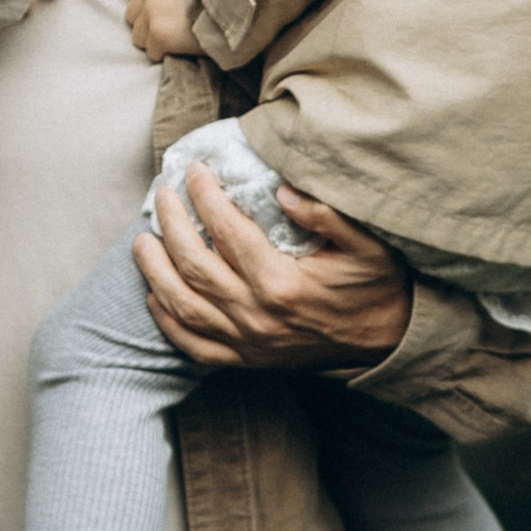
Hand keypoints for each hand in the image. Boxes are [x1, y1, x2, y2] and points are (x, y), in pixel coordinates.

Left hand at [124, 0, 211, 61]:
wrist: (249, 3)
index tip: (165, 3)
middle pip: (132, 12)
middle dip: (149, 20)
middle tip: (177, 22)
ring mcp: (154, 9)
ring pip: (138, 35)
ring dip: (156, 39)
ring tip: (182, 35)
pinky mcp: (160, 34)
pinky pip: (152, 52)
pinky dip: (167, 54)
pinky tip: (185, 46)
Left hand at [133, 163, 412, 369]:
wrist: (387, 342)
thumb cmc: (377, 287)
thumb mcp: (367, 244)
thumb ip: (327, 215)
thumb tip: (283, 190)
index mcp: (282, 284)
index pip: (227, 231)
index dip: (206, 196)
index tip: (196, 170)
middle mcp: (256, 315)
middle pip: (194, 266)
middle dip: (171, 225)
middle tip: (163, 194)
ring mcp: (246, 342)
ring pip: (182, 306)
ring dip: (155, 271)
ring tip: (142, 239)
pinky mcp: (244, 359)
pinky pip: (192, 345)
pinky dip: (167, 321)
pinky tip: (153, 295)